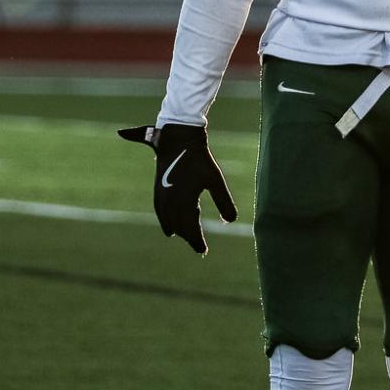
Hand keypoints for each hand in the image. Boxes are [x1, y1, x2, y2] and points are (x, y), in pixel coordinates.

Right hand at [117, 122, 236, 254]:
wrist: (179, 139)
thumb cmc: (200, 159)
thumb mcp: (216, 180)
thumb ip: (224, 202)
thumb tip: (231, 221)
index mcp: (185, 201)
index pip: (191, 229)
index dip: (197, 242)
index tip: (203, 251)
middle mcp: (170, 202)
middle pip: (179, 228)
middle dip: (189, 237)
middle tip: (199, 246)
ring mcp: (161, 196)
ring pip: (168, 221)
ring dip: (177, 230)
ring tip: (186, 237)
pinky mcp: (157, 189)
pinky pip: (160, 212)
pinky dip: (166, 222)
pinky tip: (170, 226)